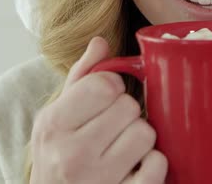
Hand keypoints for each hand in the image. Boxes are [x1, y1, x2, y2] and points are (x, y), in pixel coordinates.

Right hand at [30, 37, 167, 183]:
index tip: (106, 100)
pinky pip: (157, 165)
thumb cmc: (59, 157)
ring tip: (123, 149)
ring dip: (140, 139)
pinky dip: (152, 165)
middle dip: (126, 114)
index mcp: (54, 125)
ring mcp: (99, 181)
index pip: (104, 84)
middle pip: (128, 106)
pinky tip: (135, 169)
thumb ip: (80, 79)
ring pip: (145, 133)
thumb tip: (101, 42)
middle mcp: (72, 154)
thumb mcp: (57, 118)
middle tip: (113, 129)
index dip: (112, 88)